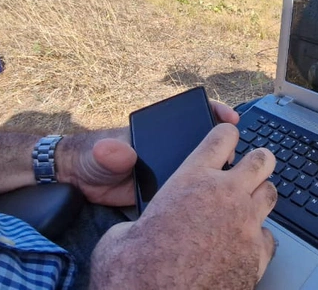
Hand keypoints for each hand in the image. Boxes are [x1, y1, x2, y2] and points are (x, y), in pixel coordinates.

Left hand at [57, 100, 239, 205]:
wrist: (80, 182)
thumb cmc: (92, 157)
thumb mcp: (102, 152)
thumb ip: (111, 151)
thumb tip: (119, 151)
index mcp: (161, 130)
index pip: (196, 114)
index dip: (217, 113)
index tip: (231, 119)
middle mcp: (172, 147)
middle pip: (209, 143)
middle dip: (228, 147)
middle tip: (237, 155)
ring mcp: (172, 170)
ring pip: (205, 169)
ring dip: (220, 174)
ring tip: (234, 180)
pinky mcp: (169, 193)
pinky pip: (192, 192)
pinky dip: (206, 196)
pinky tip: (216, 205)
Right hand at [89, 123, 277, 288]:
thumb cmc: (136, 274)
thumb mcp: (119, 237)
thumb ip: (136, 224)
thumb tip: (131, 234)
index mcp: (191, 180)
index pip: (221, 138)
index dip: (226, 133)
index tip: (228, 136)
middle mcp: (225, 196)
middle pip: (261, 160)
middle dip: (259, 158)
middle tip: (254, 163)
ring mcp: (246, 225)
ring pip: (271, 194)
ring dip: (262, 194)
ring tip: (252, 200)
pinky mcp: (257, 255)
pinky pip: (270, 236)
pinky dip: (260, 237)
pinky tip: (248, 242)